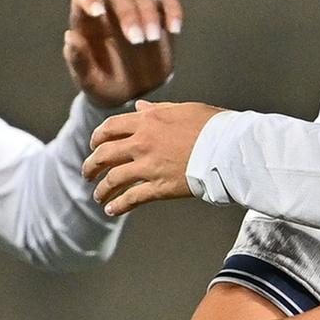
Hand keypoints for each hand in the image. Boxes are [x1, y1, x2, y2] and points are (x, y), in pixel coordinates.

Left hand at [65, 0, 184, 106]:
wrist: (132, 95)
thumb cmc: (104, 84)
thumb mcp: (88, 80)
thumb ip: (78, 60)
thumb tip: (71, 37)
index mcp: (88, 21)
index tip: (98, 12)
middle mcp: (110, 9)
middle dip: (127, 11)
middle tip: (137, 40)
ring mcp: (136, 10)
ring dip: (148, 12)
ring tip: (153, 38)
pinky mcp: (159, 16)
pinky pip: (167, 0)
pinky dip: (172, 9)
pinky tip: (174, 29)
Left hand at [84, 101, 222, 212]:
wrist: (231, 149)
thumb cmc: (215, 127)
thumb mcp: (184, 109)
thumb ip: (158, 110)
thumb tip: (139, 108)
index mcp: (147, 121)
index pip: (109, 128)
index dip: (97, 137)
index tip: (94, 145)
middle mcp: (142, 143)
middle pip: (104, 155)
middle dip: (91, 165)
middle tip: (88, 172)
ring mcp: (149, 166)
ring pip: (113, 179)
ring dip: (102, 188)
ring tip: (98, 196)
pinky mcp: (160, 187)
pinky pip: (132, 198)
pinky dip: (118, 205)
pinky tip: (110, 211)